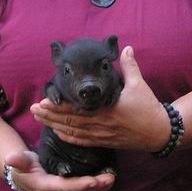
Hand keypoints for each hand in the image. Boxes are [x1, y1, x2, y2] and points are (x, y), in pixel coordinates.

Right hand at [4, 151, 114, 190]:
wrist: (21, 175)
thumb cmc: (22, 164)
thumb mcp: (19, 161)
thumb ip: (19, 160)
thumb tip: (11, 159)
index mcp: (45, 187)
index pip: (65, 187)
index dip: (80, 185)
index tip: (94, 180)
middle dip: (96, 187)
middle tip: (111, 177)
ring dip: (100, 189)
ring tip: (112, 178)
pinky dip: (97, 188)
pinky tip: (107, 179)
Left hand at [30, 46, 169, 151]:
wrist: (158, 132)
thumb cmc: (149, 108)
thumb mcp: (140, 85)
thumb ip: (130, 66)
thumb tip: (126, 48)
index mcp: (106, 110)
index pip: (77, 109)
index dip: (58, 106)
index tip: (43, 100)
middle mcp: (100, 125)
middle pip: (69, 122)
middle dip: (49, 115)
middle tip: (33, 110)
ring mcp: (101, 136)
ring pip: (72, 133)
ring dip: (54, 126)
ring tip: (39, 119)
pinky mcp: (104, 142)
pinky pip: (82, 142)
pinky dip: (68, 138)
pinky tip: (57, 133)